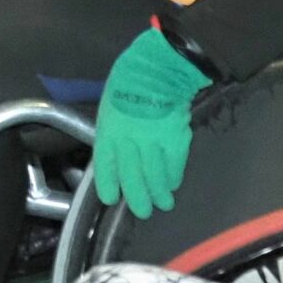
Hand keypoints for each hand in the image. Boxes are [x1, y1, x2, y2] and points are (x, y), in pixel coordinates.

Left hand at [91, 26, 212, 218]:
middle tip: (143, 211)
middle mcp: (129, 141)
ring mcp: (153, 142)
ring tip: (162, 203)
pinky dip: (174, 178)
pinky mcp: (176, 140)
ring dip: (159, 193)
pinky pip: (174, 166)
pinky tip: (173, 185)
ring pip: (155, 177)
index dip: (109, 184)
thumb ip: (112, 133)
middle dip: (138, 198)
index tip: (112, 198)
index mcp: (109, 131)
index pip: (106, 165)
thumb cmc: (126, 85)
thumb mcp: (108, 108)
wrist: (157, 71)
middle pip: (132, 177)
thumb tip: (116, 155)